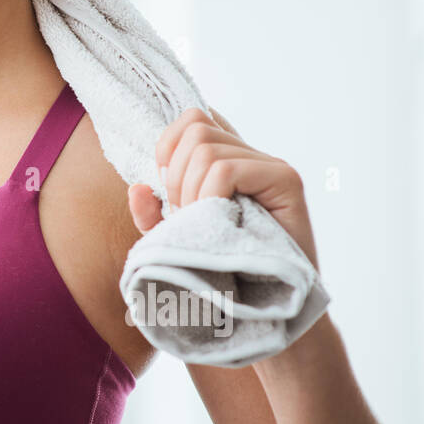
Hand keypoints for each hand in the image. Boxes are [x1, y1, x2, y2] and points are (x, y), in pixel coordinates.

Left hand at [126, 106, 318, 271]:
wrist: (265, 305)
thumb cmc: (222, 269)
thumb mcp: (175, 239)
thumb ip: (151, 214)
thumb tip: (137, 188)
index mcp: (226, 159)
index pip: (193, 118)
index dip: (168, 147)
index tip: (169, 192)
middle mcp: (250, 155)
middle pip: (196, 128)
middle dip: (176, 176)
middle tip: (185, 215)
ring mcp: (271, 165)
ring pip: (207, 150)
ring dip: (191, 192)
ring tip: (202, 223)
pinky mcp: (286, 180)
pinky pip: (227, 170)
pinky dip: (210, 195)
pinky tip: (217, 220)